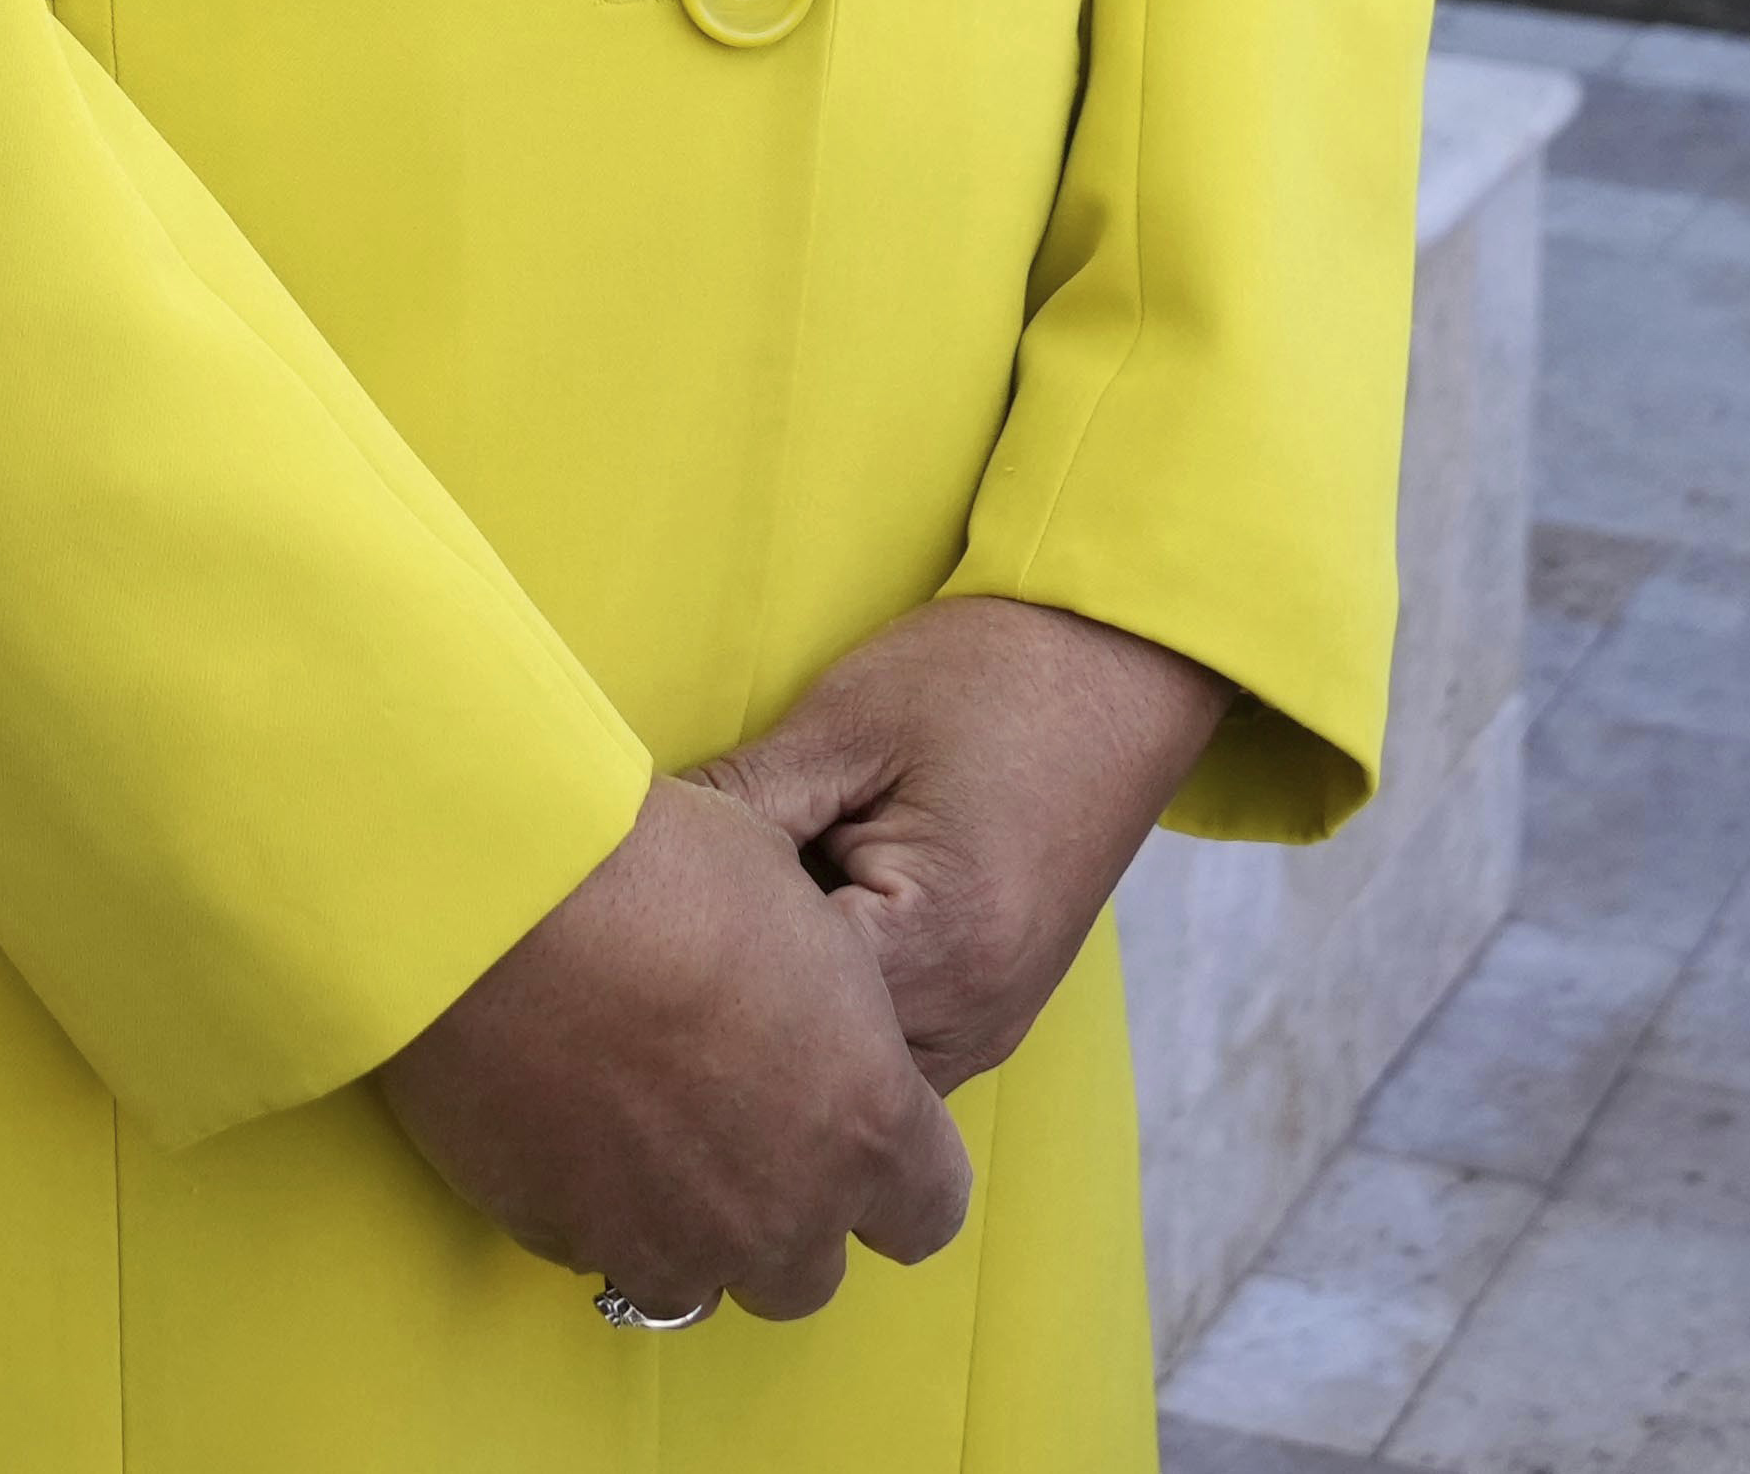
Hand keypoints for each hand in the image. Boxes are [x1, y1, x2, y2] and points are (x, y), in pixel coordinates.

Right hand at [373, 774, 974, 1321]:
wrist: (508, 908)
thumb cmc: (664, 876)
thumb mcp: (791, 904)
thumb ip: (824, 1004)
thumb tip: (801, 1009)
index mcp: (865, 1126)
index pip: (928, 1212)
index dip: (899, 1172)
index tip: (857, 1126)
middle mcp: (779, 1212)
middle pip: (809, 1276)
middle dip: (786, 1216)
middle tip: (742, 1126)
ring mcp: (667, 1240)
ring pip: (700, 1289)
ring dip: (688, 1231)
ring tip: (647, 1137)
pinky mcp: (563, 1238)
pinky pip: (597, 1250)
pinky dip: (594, 1207)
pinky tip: (571, 1124)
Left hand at [701, 599, 1231, 1095]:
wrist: (1124, 668)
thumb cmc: (991, 679)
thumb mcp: (848, 724)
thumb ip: (739, 804)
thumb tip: (626, 854)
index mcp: (939, 946)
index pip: (770, 1007)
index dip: (698, 950)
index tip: (662, 891)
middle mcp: (973, 1019)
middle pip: (804, 1072)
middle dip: (736, 1004)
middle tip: (685, 914)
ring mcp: (990, 1029)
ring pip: (845, 1082)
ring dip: (788, 1019)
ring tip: (749, 919)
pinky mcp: (990, 1016)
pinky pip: (886, 1055)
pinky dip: (833, 1016)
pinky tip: (805, 936)